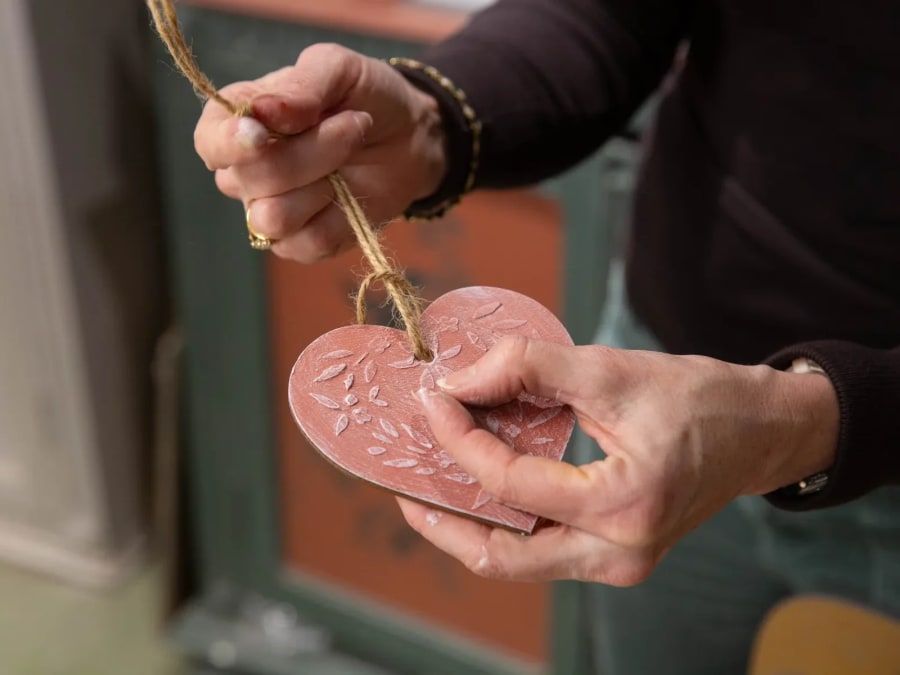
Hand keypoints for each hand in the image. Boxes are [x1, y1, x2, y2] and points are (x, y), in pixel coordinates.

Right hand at [193, 43, 446, 261]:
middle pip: (253, 179)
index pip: (209, 142)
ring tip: (352, 156)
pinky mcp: (301, 243)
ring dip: (325, 185)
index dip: (231, 143)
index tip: (262, 134)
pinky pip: (307, 243)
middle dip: (314, 151)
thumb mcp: (339, 70)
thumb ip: (302, 85)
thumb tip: (264, 112)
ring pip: (275, 218)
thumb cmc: (365, 97)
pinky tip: (351, 194)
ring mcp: (269, 211)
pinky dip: (340, 218)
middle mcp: (244, 171)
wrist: (410, 137)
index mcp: (237, 121)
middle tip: (353, 124)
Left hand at [399, 336, 838, 584]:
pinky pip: (540, 549)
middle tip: (402, 479)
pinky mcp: (614, 556)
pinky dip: (503, 518)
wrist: (759, 432)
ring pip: (517, 559)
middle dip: (443, 516)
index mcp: (626, 506)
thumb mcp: (611, 370)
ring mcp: (617, 564)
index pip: (511, 484)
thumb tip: (459, 378)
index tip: (432, 400)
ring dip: (468, 521)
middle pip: (501, 554)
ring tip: (431, 480)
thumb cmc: (700, 399)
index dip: (459, 439)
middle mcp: (620, 554)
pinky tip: (480, 482)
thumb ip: (530, 367)